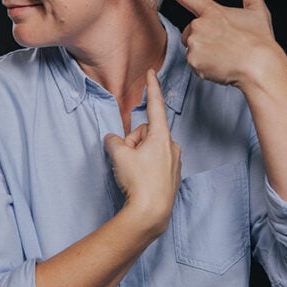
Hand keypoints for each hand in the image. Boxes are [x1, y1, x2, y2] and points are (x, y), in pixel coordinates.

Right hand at [103, 70, 181, 235]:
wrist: (151, 213)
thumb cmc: (138, 181)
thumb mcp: (119, 155)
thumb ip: (113, 141)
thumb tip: (113, 140)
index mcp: (161, 136)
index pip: (154, 106)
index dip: (151, 88)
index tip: (152, 72)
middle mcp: (171, 146)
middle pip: (146, 133)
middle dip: (133, 142)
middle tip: (125, 158)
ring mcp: (174, 161)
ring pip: (149, 149)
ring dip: (138, 155)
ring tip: (132, 173)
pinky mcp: (172, 176)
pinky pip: (155, 162)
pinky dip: (145, 166)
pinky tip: (140, 181)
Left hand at [147, 0, 282, 89]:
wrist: (260, 67)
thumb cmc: (260, 40)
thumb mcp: (257, 11)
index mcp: (212, 11)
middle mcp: (199, 25)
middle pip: (190, 31)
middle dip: (202, 38)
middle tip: (224, 45)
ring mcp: (195, 43)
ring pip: (191, 48)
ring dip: (203, 53)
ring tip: (224, 56)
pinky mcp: (193, 61)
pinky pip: (194, 64)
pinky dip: (204, 67)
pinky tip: (220, 66)